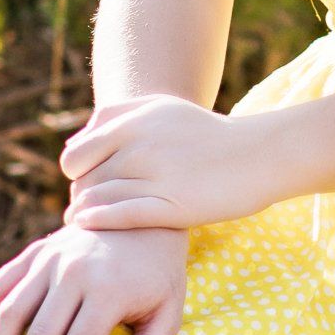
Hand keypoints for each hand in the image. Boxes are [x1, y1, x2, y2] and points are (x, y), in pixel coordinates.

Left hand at [57, 91, 280, 234]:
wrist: (260, 154)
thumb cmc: (207, 135)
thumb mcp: (163, 108)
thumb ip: (117, 117)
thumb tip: (76, 141)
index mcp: (136, 120)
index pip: (76, 154)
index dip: (74, 172)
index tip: (86, 182)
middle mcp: (142, 145)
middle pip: (84, 180)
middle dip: (79, 196)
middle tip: (83, 208)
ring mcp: (157, 175)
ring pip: (99, 199)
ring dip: (84, 214)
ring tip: (80, 224)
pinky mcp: (174, 204)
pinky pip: (123, 215)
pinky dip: (99, 222)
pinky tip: (88, 226)